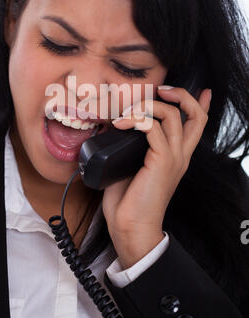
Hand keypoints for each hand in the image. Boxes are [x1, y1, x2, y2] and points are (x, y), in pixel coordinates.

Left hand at [102, 87, 211, 268]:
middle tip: (161, 90)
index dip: (201, 105)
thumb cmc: (128, 201)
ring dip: (147, 105)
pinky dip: (135, 119)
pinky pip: (152, 127)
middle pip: (196, 115)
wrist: (131, 227)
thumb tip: (116, 127)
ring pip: (172, 115)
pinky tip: (121, 123)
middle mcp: (180, 155)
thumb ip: (132, 146)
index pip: (197, 126)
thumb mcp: (132, 166)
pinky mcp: (161, 161)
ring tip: (126, 113)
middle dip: (181, 95)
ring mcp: (173, 157)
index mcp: (176, 156)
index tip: (202, 91)